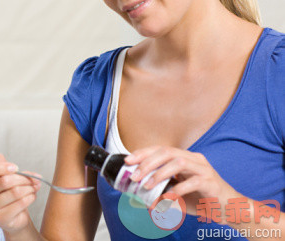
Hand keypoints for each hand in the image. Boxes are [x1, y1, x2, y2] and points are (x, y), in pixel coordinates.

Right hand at [0, 154, 41, 232]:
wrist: (12, 212)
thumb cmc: (4, 187)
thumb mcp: (1, 170)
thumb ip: (1, 162)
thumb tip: (5, 163)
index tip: (15, 167)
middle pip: (3, 181)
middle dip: (23, 178)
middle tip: (32, 178)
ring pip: (14, 192)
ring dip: (29, 188)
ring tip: (33, 186)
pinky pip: (20, 204)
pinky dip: (30, 197)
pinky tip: (31, 196)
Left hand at [124, 146, 239, 215]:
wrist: (231, 209)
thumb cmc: (201, 199)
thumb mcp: (176, 194)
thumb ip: (160, 191)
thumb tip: (138, 196)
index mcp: (185, 158)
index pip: (160, 149)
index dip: (143, 153)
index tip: (128, 160)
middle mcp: (194, 159)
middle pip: (167, 152)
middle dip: (147, 163)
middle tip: (134, 176)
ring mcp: (204, 169)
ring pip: (179, 162)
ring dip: (160, 174)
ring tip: (147, 186)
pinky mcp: (212, 183)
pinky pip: (193, 182)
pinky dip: (178, 189)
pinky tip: (168, 197)